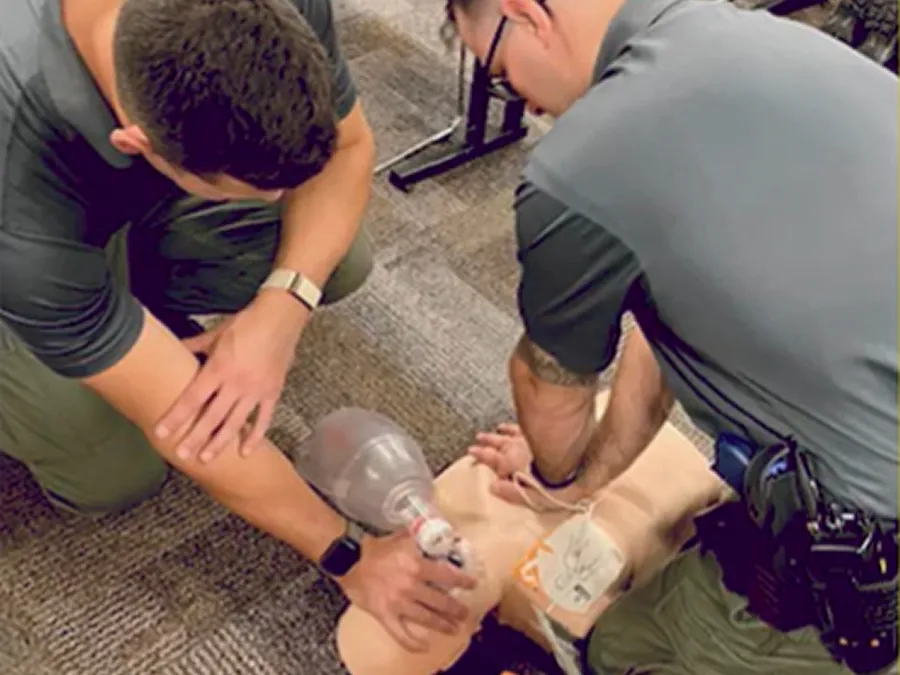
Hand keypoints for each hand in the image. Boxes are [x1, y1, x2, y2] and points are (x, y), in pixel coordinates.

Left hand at [155, 292, 306, 462]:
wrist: (281, 316)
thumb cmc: (247, 322)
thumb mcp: (216, 333)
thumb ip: (194, 346)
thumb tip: (174, 350)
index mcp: (219, 367)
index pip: (193, 398)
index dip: (176, 417)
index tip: (162, 432)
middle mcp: (237, 382)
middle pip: (212, 416)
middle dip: (195, 437)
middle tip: (182, 454)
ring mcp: (257, 389)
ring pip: (236, 422)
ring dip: (220, 442)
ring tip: (206, 458)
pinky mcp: (273, 391)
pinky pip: (264, 419)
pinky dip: (255, 436)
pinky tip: (245, 451)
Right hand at [341, 531, 476, 651]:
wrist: (348, 561)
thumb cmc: (374, 549)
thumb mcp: (399, 537)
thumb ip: (417, 536)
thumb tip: (436, 529)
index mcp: (417, 566)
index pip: (447, 576)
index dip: (462, 581)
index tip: (472, 585)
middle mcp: (411, 586)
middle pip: (441, 602)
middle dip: (456, 609)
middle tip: (465, 614)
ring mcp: (398, 603)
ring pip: (427, 619)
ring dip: (442, 625)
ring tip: (453, 629)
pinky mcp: (385, 615)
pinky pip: (401, 634)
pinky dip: (413, 643)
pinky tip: (424, 647)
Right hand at [468, 423, 589, 506]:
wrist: (582, 457)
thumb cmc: (559, 479)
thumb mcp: (536, 495)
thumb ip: (513, 493)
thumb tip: (494, 487)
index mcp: (514, 463)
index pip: (492, 459)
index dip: (481, 456)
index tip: (472, 452)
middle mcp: (518, 448)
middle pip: (498, 444)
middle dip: (487, 443)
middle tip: (477, 440)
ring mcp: (530, 439)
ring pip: (510, 434)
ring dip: (500, 434)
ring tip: (492, 431)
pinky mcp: (541, 434)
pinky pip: (523, 427)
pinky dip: (516, 426)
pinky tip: (514, 425)